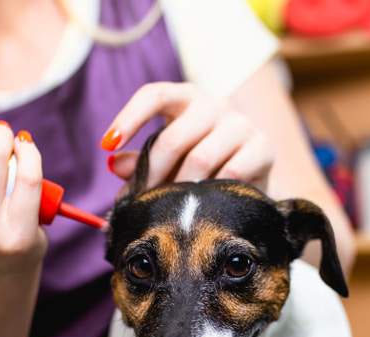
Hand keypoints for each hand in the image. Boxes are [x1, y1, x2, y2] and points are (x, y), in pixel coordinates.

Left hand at [103, 82, 273, 190]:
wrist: (252, 182)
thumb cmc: (201, 168)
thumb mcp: (168, 161)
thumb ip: (141, 162)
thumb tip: (113, 164)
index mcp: (186, 99)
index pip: (154, 95)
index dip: (129, 117)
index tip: (107, 144)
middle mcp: (215, 105)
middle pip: (174, 138)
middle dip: (154, 175)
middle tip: (144, 200)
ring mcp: (241, 124)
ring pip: (201, 159)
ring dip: (181, 189)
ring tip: (172, 208)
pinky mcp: (262, 148)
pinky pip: (230, 173)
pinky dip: (212, 194)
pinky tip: (205, 205)